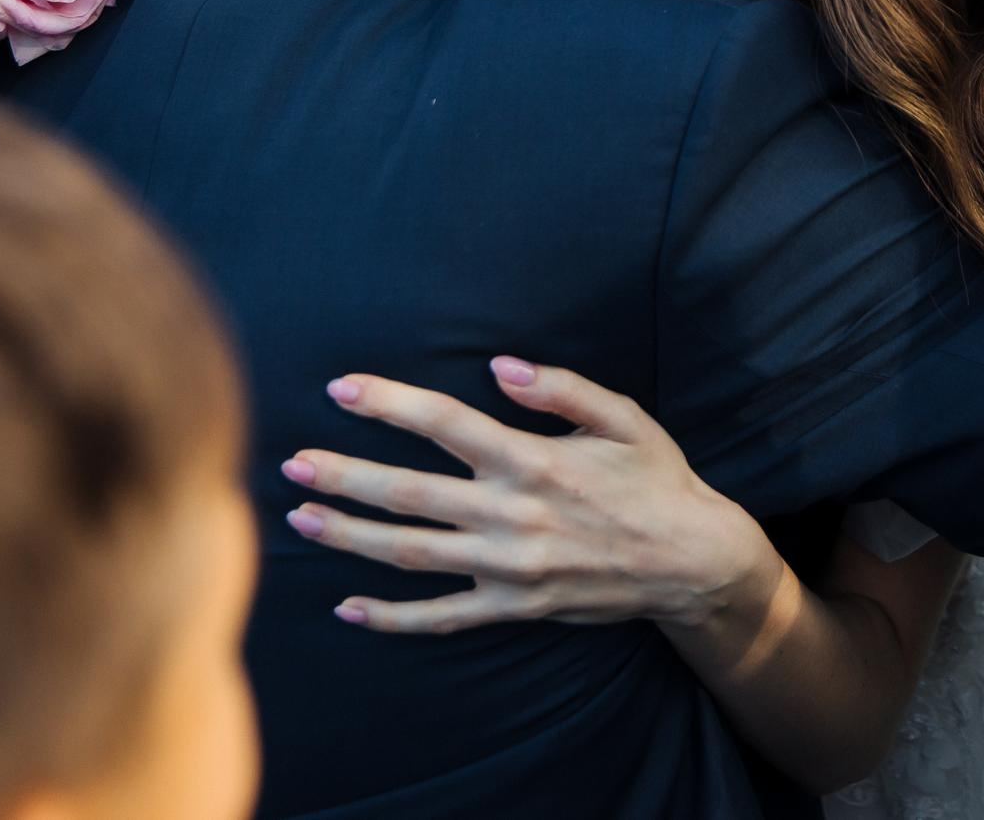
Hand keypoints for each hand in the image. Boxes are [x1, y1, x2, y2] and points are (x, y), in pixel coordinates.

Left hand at [284, 359, 784, 636]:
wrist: (692, 561)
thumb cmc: (656, 480)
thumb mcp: (623, 418)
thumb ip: (561, 389)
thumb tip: (499, 365)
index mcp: (535, 460)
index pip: (446, 424)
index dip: (389, 404)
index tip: (341, 389)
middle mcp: (513, 514)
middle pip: (409, 493)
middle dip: (345, 475)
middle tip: (292, 461)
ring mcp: (510, 567)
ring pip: (412, 553)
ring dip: (351, 536)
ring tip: (302, 517)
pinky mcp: (514, 606)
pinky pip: (442, 617)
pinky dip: (391, 617)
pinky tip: (347, 606)